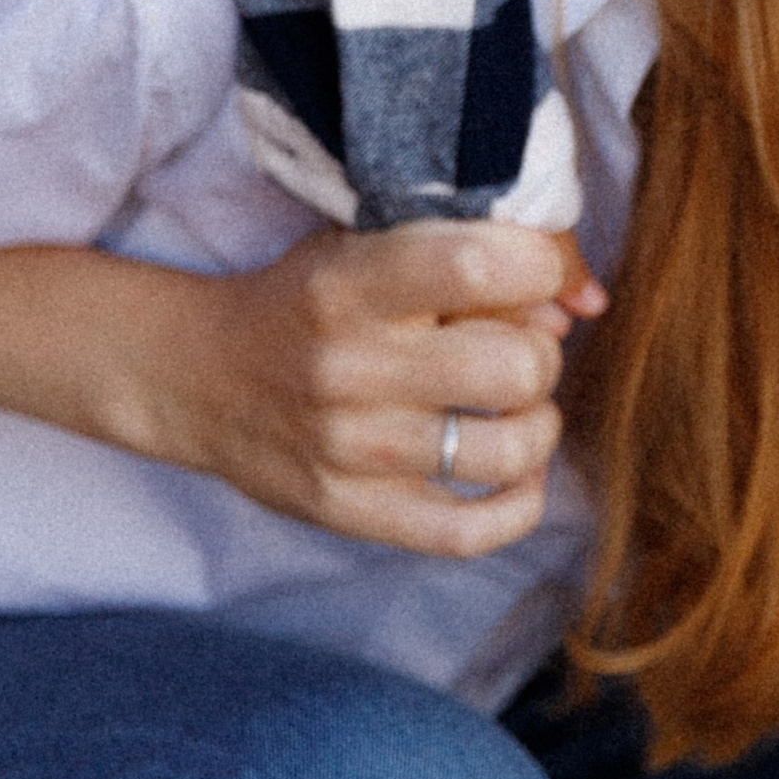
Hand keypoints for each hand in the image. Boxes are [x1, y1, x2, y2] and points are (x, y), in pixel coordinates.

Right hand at [152, 220, 605, 557]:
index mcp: (348, 283)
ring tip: (516, 407)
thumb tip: (581, 298)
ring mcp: (348, 451)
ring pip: (506, 451)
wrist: (197, 377)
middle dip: (541, 352)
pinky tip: (517, 472)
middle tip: (517, 345)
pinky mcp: (349, 513)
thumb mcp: (361, 245)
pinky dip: (518, 505)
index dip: (539, 264)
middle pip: (514, 367)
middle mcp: (347, 367)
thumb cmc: (303, 300)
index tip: (537, 270)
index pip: (478, 264)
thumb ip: (464, 257)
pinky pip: (468, 532)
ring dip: (537, 424)